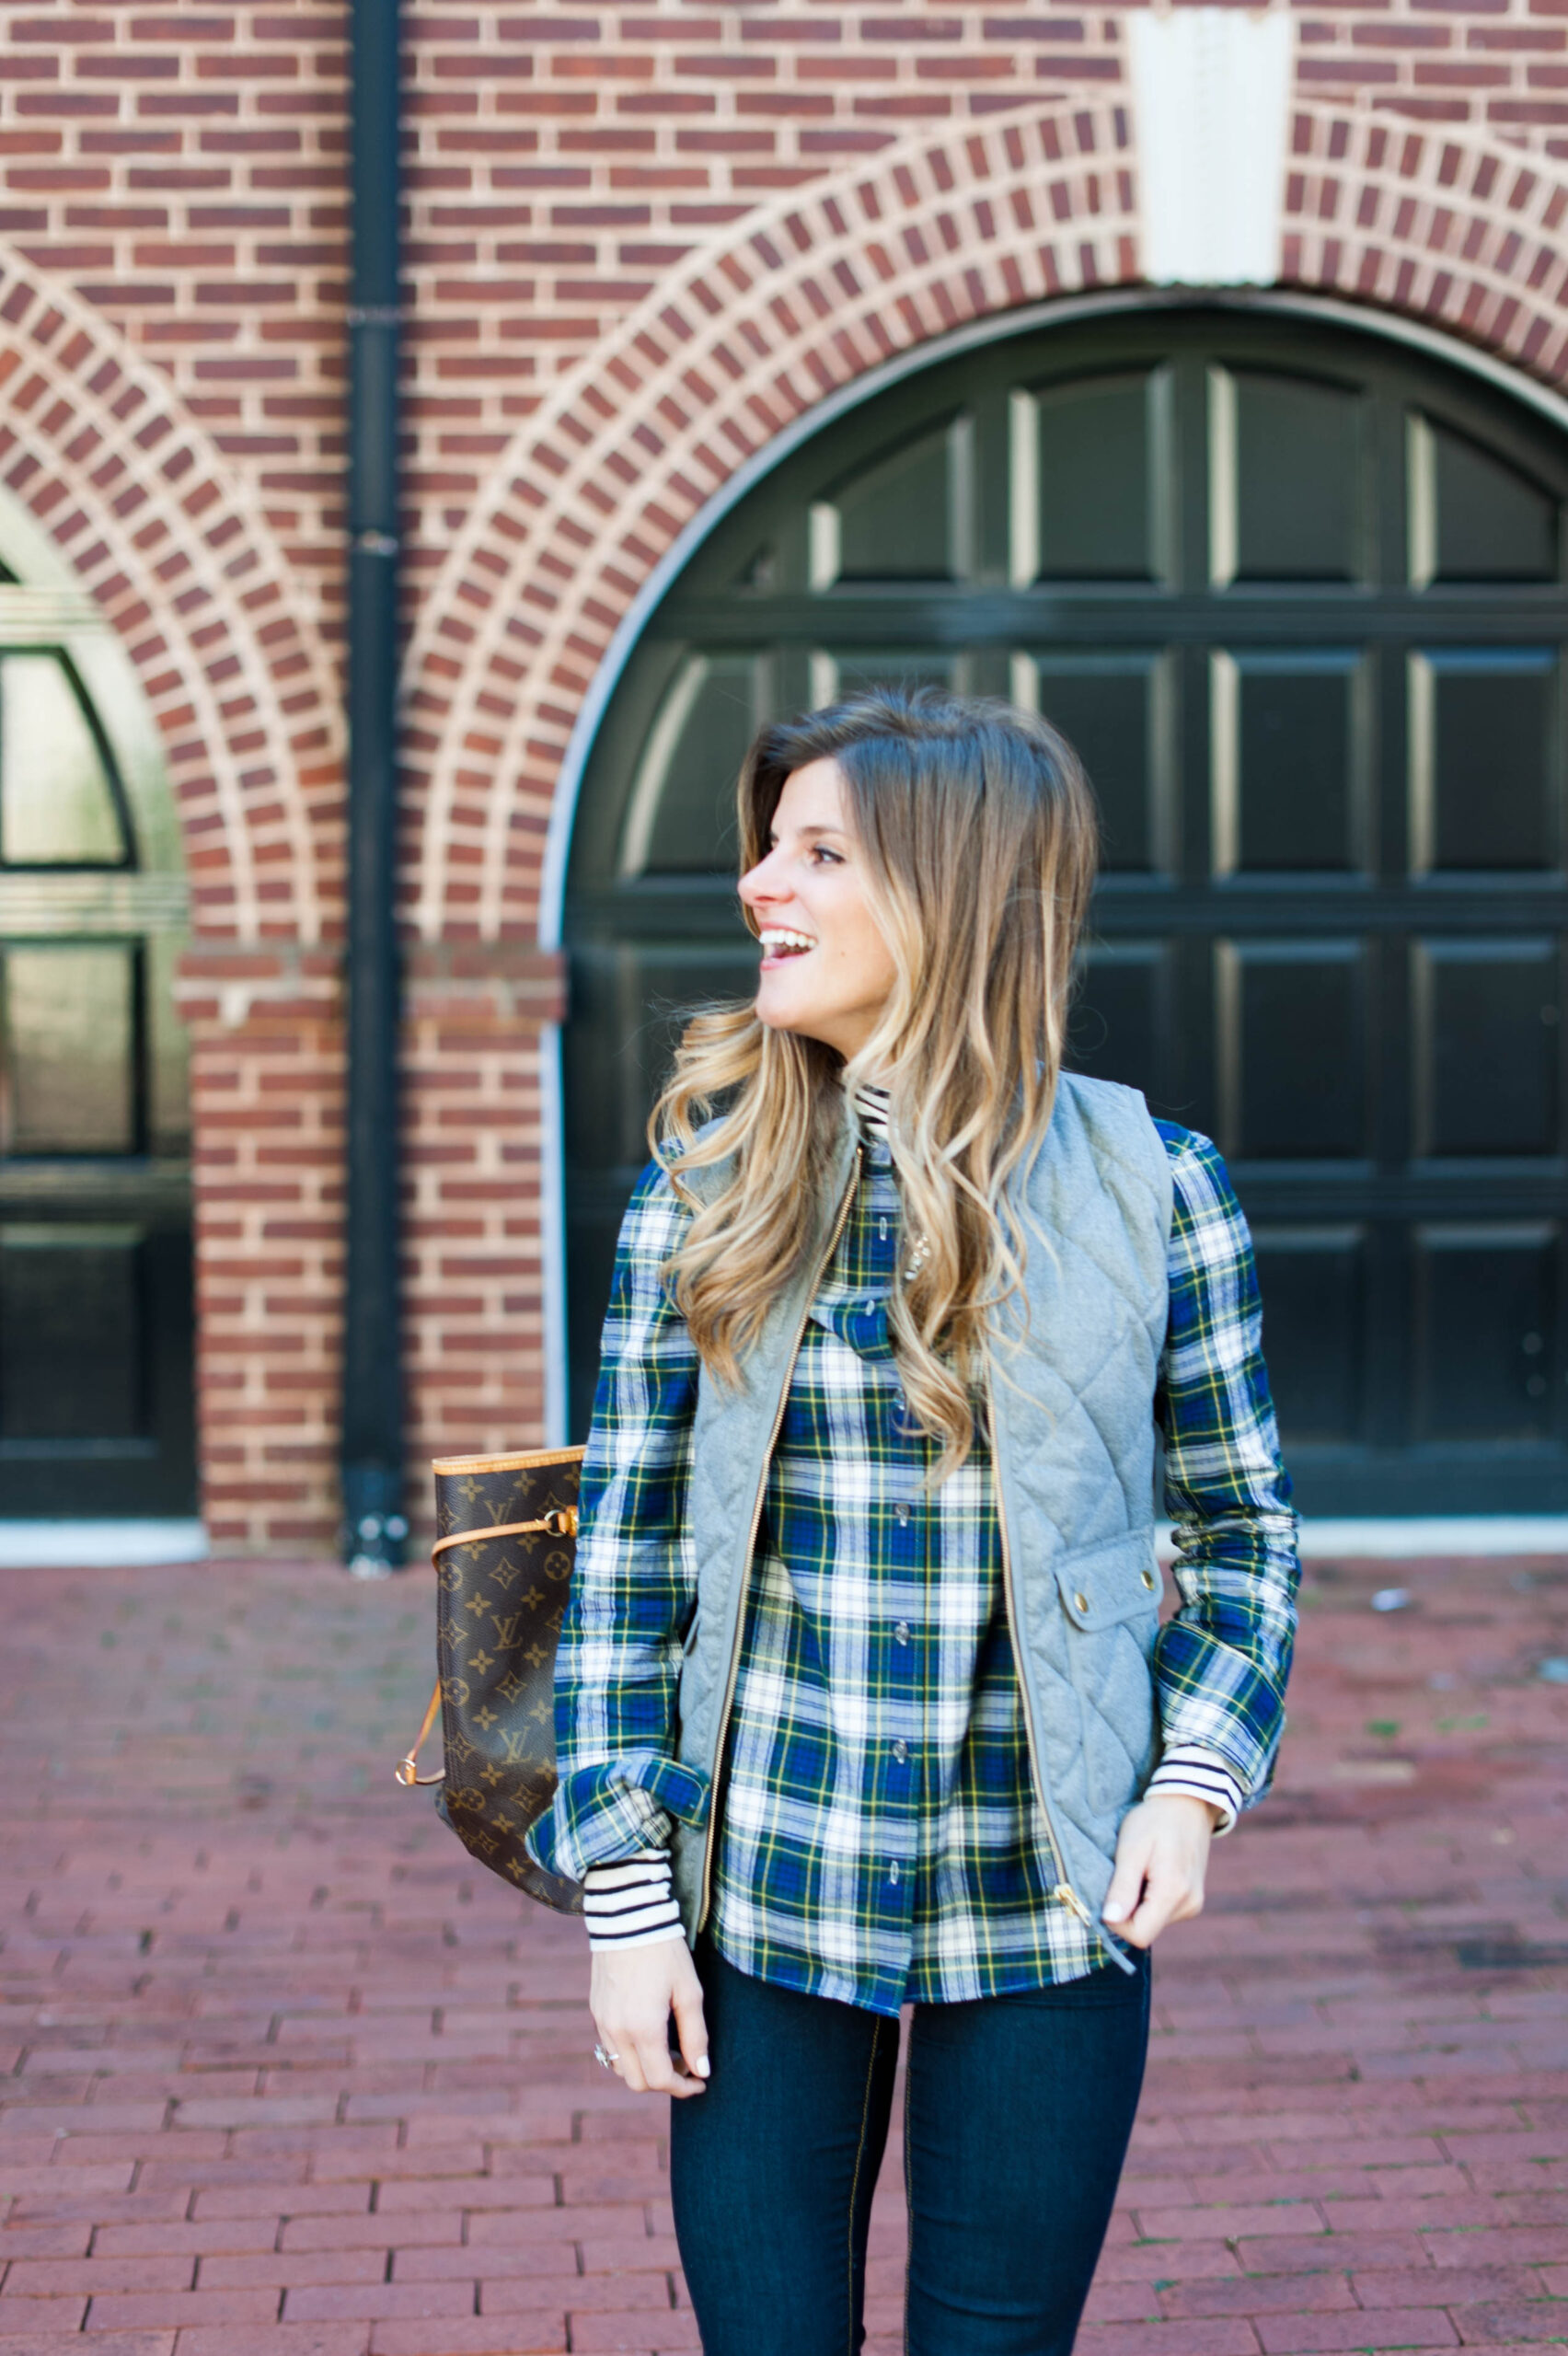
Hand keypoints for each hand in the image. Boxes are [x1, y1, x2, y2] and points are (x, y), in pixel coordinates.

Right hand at [589, 1938, 709, 2097]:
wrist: (628, 1917)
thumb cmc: (665, 1952)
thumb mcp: (689, 1991)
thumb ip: (696, 2035)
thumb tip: (702, 2071)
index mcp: (643, 2028)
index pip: (661, 2080)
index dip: (683, 2088)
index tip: (700, 2082)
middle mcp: (617, 2031)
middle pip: (638, 2083)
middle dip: (664, 2082)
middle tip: (687, 2065)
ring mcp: (602, 2022)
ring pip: (621, 2068)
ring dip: (645, 2070)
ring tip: (668, 2050)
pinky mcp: (596, 2011)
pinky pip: (610, 2047)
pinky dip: (630, 2053)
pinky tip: (647, 2033)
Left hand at [1101, 1792, 1217, 1948]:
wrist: (1187, 1804)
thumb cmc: (1155, 1821)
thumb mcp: (1131, 1849)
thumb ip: (1122, 1887)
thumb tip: (1109, 1920)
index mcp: (1174, 1893)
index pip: (1140, 1935)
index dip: (1117, 1922)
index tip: (1110, 1894)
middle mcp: (1189, 1905)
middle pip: (1146, 1929)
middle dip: (1127, 1910)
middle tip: (1127, 1874)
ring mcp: (1193, 1904)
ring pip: (1153, 1921)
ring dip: (1138, 1903)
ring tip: (1141, 1869)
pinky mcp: (1192, 1900)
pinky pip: (1163, 1912)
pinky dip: (1150, 1899)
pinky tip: (1151, 1872)